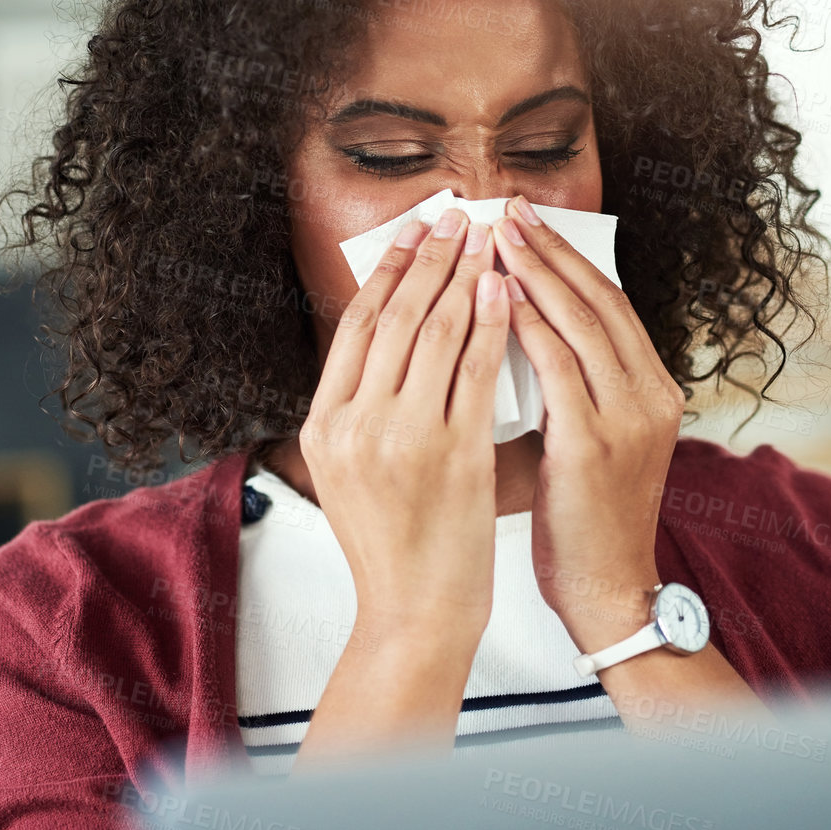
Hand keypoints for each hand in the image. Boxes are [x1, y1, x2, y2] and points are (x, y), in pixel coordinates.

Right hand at [299, 206, 510, 644]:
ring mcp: (403, 439)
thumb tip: (385, 337)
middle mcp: (356, 425)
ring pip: (436, 334)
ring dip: (464, 277)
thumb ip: (359, 410)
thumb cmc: (391, 544)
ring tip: (485, 242)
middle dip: (429, 259)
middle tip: (454, 218)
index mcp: (324, 425)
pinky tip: (506, 293)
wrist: (415, 612)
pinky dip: (492, 324)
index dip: (388, 272)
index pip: (355, 327)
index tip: (414, 234)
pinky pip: (476, 371)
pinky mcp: (454, 454)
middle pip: (394, 318)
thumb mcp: (348, 472)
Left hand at [490, 196, 685, 653]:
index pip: (609, 302)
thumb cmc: (582, 519)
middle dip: (549, 249)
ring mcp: (629, 419)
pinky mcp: (594, 446)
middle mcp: (652, 395)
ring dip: (534, 273)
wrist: (605, 590)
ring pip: (580, 323)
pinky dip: (526, 327)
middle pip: (598, 299)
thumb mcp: (585, 440)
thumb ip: (565, 387)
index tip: (526, 220)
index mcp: (653, 389)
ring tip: (493, 236)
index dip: (567, 257)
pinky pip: (557, 369)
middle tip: (506, 207)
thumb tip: (513, 330)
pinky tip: (494, 298)